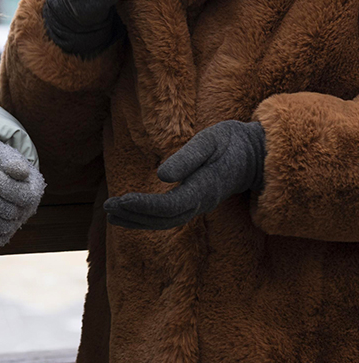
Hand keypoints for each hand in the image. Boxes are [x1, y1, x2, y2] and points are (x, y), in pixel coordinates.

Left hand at [103, 119, 265, 230]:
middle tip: (107, 208)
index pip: (169, 206)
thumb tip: (162, 175)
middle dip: (135, 215)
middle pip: (164, 219)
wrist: (257, 154)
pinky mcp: (196, 200)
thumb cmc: (232, 142)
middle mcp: (202, 202)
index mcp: (205, 188)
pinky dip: (148, 216)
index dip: (143, 206)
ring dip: (138, 219)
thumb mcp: (211, 141)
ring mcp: (200, 204)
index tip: (120, 201)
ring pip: (166, 221)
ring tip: (110, 214)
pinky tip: (130, 212)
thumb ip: (188, 158)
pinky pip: (170, 215)